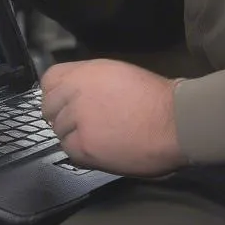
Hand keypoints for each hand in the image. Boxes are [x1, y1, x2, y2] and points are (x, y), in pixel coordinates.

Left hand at [40, 59, 186, 176]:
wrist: (175, 121)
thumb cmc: (155, 98)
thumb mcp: (117, 74)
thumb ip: (90, 81)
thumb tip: (72, 92)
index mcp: (85, 72)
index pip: (49, 79)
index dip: (54, 92)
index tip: (62, 101)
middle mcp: (75, 92)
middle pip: (49, 107)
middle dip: (61, 116)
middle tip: (80, 124)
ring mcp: (77, 119)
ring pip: (59, 131)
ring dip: (72, 135)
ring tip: (95, 137)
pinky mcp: (84, 145)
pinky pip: (69, 150)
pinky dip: (80, 152)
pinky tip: (99, 149)